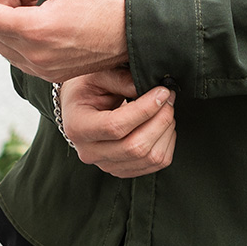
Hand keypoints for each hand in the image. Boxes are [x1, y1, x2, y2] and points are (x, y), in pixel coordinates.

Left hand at [0, 0, 126, 81]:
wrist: (139, 30)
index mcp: (35, 30)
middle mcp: (34, 55)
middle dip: (5, 0)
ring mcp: (43, 68)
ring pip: (4, 43)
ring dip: (14, 18)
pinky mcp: (53, 73)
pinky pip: (21, 55)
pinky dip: (25, 33)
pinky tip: (51, 17)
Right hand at [61, 67, 176, 177]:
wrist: (80, 106)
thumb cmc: (89, 87)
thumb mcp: (99, 75)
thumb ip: (122, 80)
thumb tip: (150, 89)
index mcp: (78, 126)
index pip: (115, 126)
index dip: (144, 110)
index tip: (161, 91)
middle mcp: (89, 152)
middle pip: (135, 147)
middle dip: (160, 119)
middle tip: (168, 96)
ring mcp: (106, 165)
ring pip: (149, 158)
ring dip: (166, 131)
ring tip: (166, 108)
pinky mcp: (123, 170)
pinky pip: (155, 164)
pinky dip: (167, 143)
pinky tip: (163, 124)